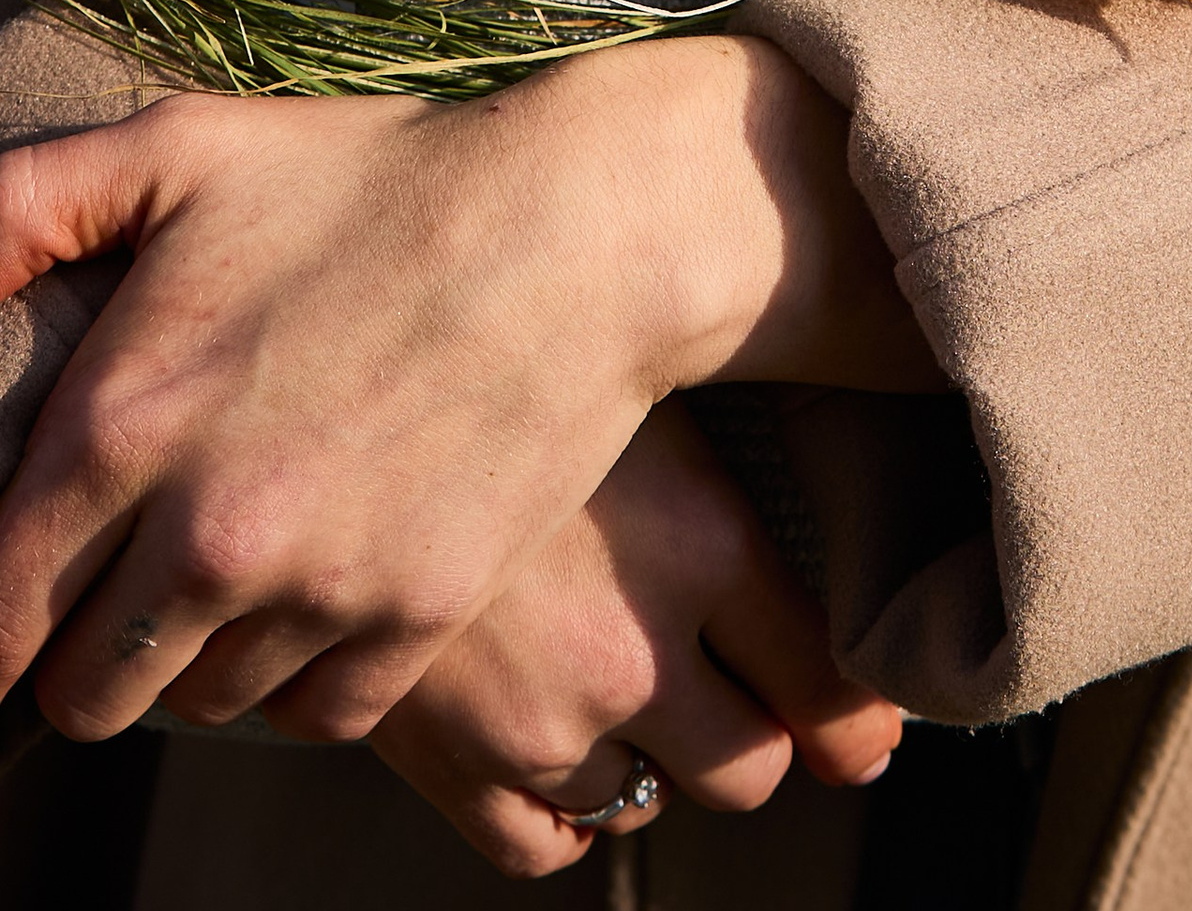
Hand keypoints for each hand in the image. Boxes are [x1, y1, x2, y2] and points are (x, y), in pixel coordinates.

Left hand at [0, 39, 933, 776]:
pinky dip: (298, 672)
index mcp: (122, 428)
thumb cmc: (373, 178)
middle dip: (72, 666)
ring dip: (190, 661)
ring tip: (223, 570)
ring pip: (198, 707)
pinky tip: (313, 584)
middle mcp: (205, 536)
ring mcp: (316, 591)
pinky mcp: (411, 622)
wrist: (578, 231)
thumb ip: (22, 206)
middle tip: (99, 609)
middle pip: (84, 698)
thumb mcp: (185, 145)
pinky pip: (311, 714)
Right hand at [362, 405, 899, 881]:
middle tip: (726, 681)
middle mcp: (632, 654)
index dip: (856, 720)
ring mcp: (536, 722)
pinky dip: (560, 808)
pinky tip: (552, 735)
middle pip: (750, 771)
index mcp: (705, 545)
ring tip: (610, 668)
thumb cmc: (505, 346)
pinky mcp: (448, 764)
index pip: (829, 691)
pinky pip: (542, 845)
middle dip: (749, 734)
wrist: (329, 391)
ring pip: (645, 807)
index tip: (862, 730)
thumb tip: (845, 399)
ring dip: (645, 756)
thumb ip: (736, 431)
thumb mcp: (643, 366)